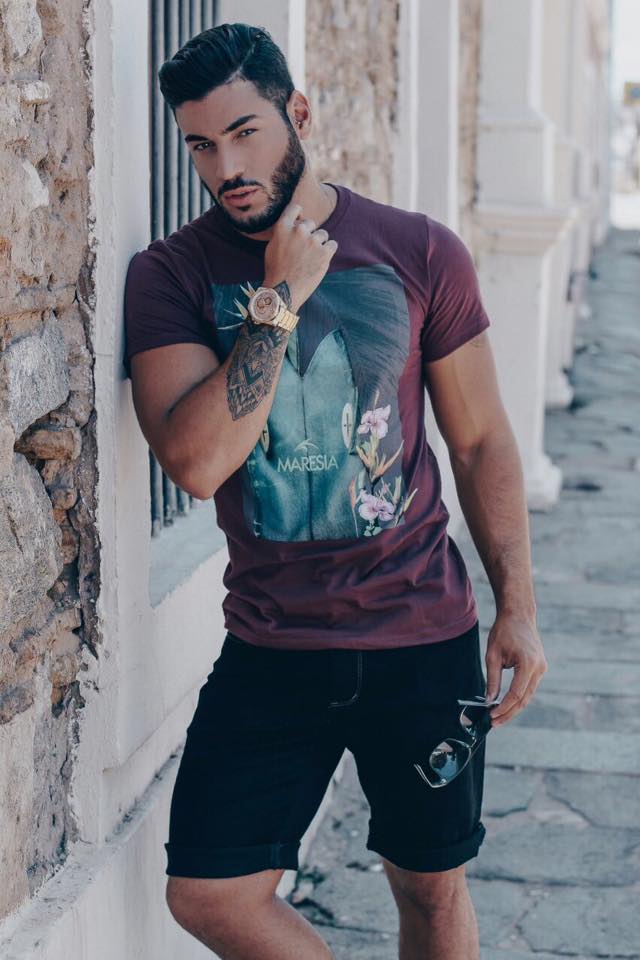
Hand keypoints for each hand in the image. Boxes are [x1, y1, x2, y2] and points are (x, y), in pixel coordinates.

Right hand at [263, 199, 337, 312]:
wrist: (284, 292)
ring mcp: (313, 241)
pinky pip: (333, 244)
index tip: (300, 221)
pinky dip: (329, 251)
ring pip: (323, 234)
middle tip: (304, 250)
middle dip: (309, 234)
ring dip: (320, 244)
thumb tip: (295, 222)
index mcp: (283, 227)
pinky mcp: (325, 253)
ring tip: (311, 259)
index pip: (295, 208)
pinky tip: (320, 261)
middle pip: (311, 223)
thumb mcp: (272, 246)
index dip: (299, 214)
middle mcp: (298, 231)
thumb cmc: (276, 271)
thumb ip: (284, 232)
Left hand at [484, 612, 547, 726]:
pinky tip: (507, 704)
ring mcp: (542, 668)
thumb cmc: (504, 632)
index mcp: (528, 664)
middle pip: (525, 699)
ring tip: (499, 717)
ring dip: (514, 707)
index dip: (504, 707)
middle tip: (494, 723)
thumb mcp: (493, 655)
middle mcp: (539, 668)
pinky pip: (529, 687)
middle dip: (509, 713)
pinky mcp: (540, 668)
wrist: (519, 615)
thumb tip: (489, 700)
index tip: (491, 715)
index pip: (516, 694)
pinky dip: (519, 697)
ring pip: (528, 695)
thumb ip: (492, 679)